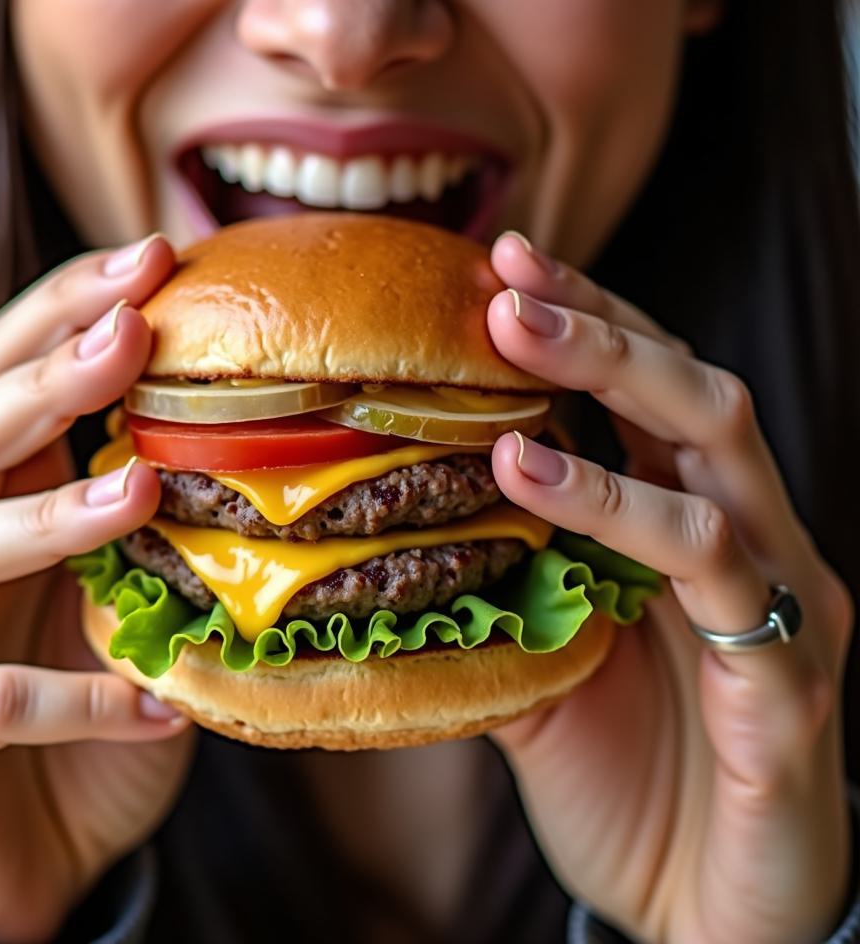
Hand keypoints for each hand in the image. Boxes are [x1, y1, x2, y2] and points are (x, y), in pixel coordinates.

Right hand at [0, 236, 195, 943]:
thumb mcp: (121, 609)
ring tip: (143, 490)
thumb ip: (151, 528)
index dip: (55, 310)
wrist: (7, 879)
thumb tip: (271, 427)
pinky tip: (149, 700)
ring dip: (47, 514)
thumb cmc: (75, 728)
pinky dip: (67, 696)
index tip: (145, 257)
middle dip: (43, 375)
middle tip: (129, 331)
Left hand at [481, 233, 852, 943]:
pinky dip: (628, 518)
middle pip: (697, 397)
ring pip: (720, 468)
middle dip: (601, 323)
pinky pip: (720, 587)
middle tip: (502, 273)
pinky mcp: (785, 699)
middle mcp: (754, 553)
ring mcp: (781, 620)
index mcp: (699, 530)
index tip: (496, 254)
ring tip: (506, 347)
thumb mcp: (531, 658)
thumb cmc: (627, 783)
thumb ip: (475, 577)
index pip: (653, 390)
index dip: (587, 313)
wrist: (709, 930)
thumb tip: (346, 514)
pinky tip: (534, 478)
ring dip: (612, 393)